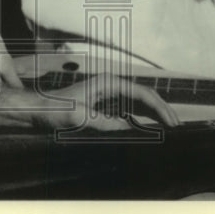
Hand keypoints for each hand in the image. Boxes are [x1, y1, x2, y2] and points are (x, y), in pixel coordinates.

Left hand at [42, 75, 179, 130]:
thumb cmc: (55, 109)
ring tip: (169, 129)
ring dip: (154, 115)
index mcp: (108, 83)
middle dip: (162, 110)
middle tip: (178, 127)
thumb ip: (104, 122)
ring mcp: (107, 96)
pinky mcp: (103, 106)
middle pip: (144, 97)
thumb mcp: (80, 117)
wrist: (36, 110)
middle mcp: (110, 86)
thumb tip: (130, 128)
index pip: (142, 93)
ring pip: (138, 104)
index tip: (172, 122)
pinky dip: (141, 120)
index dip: (160, 108)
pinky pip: (128, 111)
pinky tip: (148, 130)